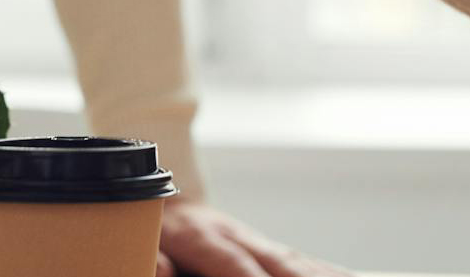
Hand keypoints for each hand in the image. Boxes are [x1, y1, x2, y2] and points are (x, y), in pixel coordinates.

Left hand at [157, 200, 354, 276]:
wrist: (167, 199)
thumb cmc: (151, 230)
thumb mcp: (141, 240)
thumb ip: (151, 256)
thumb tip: (160, 268)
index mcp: (200, 235)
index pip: (229, 261)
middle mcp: (237, 235)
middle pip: (278, 262)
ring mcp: (258, 242)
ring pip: (297, 262)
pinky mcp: (272, 252)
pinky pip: (305, 264)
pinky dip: (328, 273)